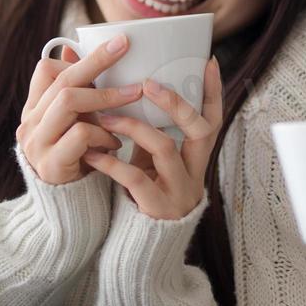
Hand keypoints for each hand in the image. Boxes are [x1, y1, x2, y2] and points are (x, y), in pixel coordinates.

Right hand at [18, 34, 144, 184]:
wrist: (67, 209)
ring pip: (69, 101)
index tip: (113, 46)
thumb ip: (77, 92)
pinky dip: (103, 133)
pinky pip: (80, 134)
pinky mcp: (51, 164)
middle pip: (62, 80)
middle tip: (125, 47)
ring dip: (106, 96)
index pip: (46, 69)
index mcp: (34, 109)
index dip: (77, 57)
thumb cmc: (78, 158)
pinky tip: (116, 142)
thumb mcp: (77, 122)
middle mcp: (29, 123)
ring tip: (134, 95)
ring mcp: (37, 143)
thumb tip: (74, 48)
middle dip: (96, 61)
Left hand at [83, 56, 222, 219]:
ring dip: (134, 126)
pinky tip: (92, 153)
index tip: (208, 61)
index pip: (213, 119)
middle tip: (148, 84)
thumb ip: (148, 129)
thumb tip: (128, 87)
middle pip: (200, 130)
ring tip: (105, 116)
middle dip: (175, 103)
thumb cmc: (147, 189)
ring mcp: (178, 189)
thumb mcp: (153, 159)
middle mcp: (194, 170)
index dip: (214, 92)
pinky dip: (112, 162)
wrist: (144, 243)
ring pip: (165, 148)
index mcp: (196, 156)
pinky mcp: (157, 207)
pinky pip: (135, 178)